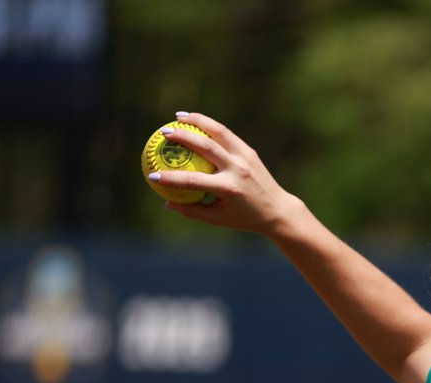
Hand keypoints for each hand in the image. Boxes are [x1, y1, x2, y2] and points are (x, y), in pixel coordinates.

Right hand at [150, 112, 304, 236]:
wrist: (278, 210)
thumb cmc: (245, 218)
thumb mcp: (219, 219)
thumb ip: (193, 210)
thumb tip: (166, 204)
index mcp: (229, 189)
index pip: (194, 181)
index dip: (171, 179)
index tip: (152, 176)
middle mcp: (237, 170)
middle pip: (206, 147)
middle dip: (183, 137)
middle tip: (163, 133)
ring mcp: (245, 158)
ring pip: (219, 132)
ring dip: (198, 121)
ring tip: (178, 116)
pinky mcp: (249, 151)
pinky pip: (227, 135)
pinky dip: (211, 126)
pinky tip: (196, 121)